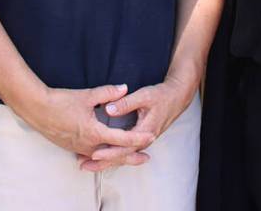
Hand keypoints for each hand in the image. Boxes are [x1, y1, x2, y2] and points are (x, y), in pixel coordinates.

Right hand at [16, 82, 154, 159]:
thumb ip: (108, 92)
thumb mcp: (86, 95)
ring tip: (129, 156)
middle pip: (115, 154)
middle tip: (146, 158)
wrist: (37, 109)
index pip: (122, 139)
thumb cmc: (60, 102)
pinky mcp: (72, 148)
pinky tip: (105, 152)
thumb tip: (124, 88)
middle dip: (132, 156)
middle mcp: (88, 145)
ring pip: (103, 156)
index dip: (138, 138)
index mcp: (94, 132)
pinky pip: (91, 154)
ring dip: (117, 156)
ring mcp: (79, 148)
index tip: (150, 137)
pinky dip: (102, 154)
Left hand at [78, 75, 194, 171]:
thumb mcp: (144, 96)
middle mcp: (144, 140)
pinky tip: (101, 155)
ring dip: (106, 161)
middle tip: (84, 165)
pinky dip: (112, 154)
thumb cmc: (161, 96)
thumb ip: (126, 103)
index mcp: (145, 132)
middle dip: (103, 162)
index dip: (109, 151)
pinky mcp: (139, 138)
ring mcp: (142, 141)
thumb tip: (109, 109)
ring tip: (87, 164)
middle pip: (121, 156)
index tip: (94, 153)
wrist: (176, 98)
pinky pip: (124, 150)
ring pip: (122, 155)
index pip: (125, 147)